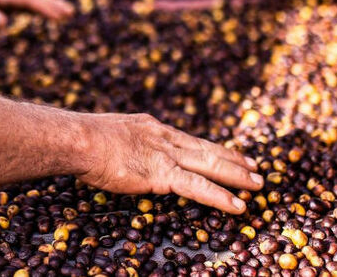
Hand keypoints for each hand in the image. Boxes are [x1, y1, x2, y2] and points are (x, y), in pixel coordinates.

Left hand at [0, 0, 73, 29]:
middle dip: (50, 5)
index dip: (44, 8)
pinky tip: (36, 13)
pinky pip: (18, 6)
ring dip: (44, 6)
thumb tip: (3, 21)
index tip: (60, 15)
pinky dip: (32, 9)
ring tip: (62, 13)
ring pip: (26, 1)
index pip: (25, 2)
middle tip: (70, 12)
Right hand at [72, 113, 262, 214]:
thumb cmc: (83, 140)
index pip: (190, 141)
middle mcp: (164, 138)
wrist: (79, 139)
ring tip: (257, 184)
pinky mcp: (161, 174)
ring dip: (236, 176)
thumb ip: (123, 144)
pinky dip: (220, 197)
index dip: (214, 149)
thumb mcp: (108, 135)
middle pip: (207, 149)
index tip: (231, 154)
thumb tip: (119, 152)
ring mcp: (165, 155)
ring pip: (210, 165)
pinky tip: (237, 206)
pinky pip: (197, 187)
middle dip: (234, 160)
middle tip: (256, 168)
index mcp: (152, 129)